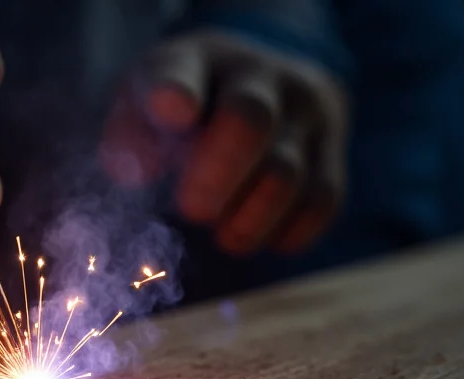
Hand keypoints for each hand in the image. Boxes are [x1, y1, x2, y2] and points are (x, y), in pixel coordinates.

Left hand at [100, 30, 346, 254]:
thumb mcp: (143, 111)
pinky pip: (320, 202)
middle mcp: (261, 74)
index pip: (182, 72)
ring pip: (285, 175)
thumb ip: (130, 139)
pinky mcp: (333, 150)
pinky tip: (258, 232)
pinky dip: (285, 233)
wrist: (258, 88)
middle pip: (248, 121)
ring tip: (222, 231)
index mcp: (197, 60)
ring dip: (247, 221)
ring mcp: (307, 109)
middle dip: (215, 179)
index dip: (175, 93)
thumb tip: (135, 173)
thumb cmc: (186, 109)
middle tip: (192, 210)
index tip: (171, 112)